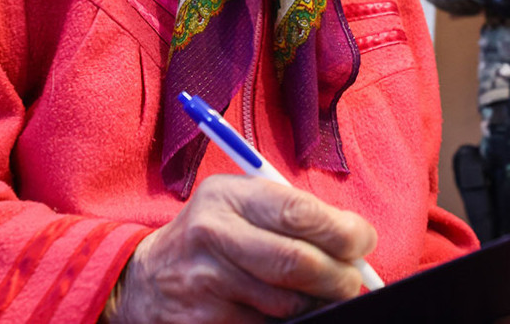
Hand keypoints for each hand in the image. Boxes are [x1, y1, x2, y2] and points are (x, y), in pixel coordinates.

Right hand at [103, 175, 376, 323]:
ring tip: (320, 293)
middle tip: (353, 280)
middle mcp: (213, 235)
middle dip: (340, 276)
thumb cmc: (212, 235)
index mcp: (228, 197)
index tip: (363, 242)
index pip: (298, 212)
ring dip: (316, 302)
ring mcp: (207, 283)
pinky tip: (285, 310)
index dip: (343, 231)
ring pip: (287, 303)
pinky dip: (289, 322)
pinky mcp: (206, 322)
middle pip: (297, 263)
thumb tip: (355, 239)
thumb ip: (292, 213)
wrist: (146, 279)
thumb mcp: (239, 204)